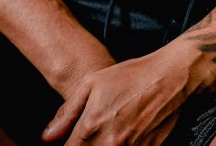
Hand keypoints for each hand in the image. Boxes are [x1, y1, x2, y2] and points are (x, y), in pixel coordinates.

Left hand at [41, 37, 215, 145]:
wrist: (169, 78)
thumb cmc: (129, 76)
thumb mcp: (92, 84)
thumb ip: (67, 112)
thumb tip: (46, 137)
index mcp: (90, 127)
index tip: (70, 142)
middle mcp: (108, 145)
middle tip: (90, 137)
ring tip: (106, 137)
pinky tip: (121, 140)